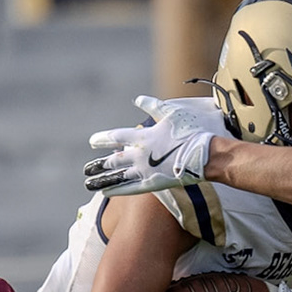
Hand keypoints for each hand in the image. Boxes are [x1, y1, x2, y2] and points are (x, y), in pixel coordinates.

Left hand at [83, 95, 217, 195]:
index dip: (103, 140)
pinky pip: (130, 189)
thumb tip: (138, 99)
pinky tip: (106, 193)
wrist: (205, 154)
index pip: (116, 137)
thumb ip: (151, 106)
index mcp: (142, 136)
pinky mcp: (152, 184)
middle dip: (98, 164)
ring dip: (101, 179)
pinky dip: (117, 190)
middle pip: (113, 159)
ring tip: (88, 183)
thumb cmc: (190, 131)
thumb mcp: (170, 112)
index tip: (92, 142)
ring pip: (117, 176)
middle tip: (87, 168)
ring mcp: (144, 171)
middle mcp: (139, 154)